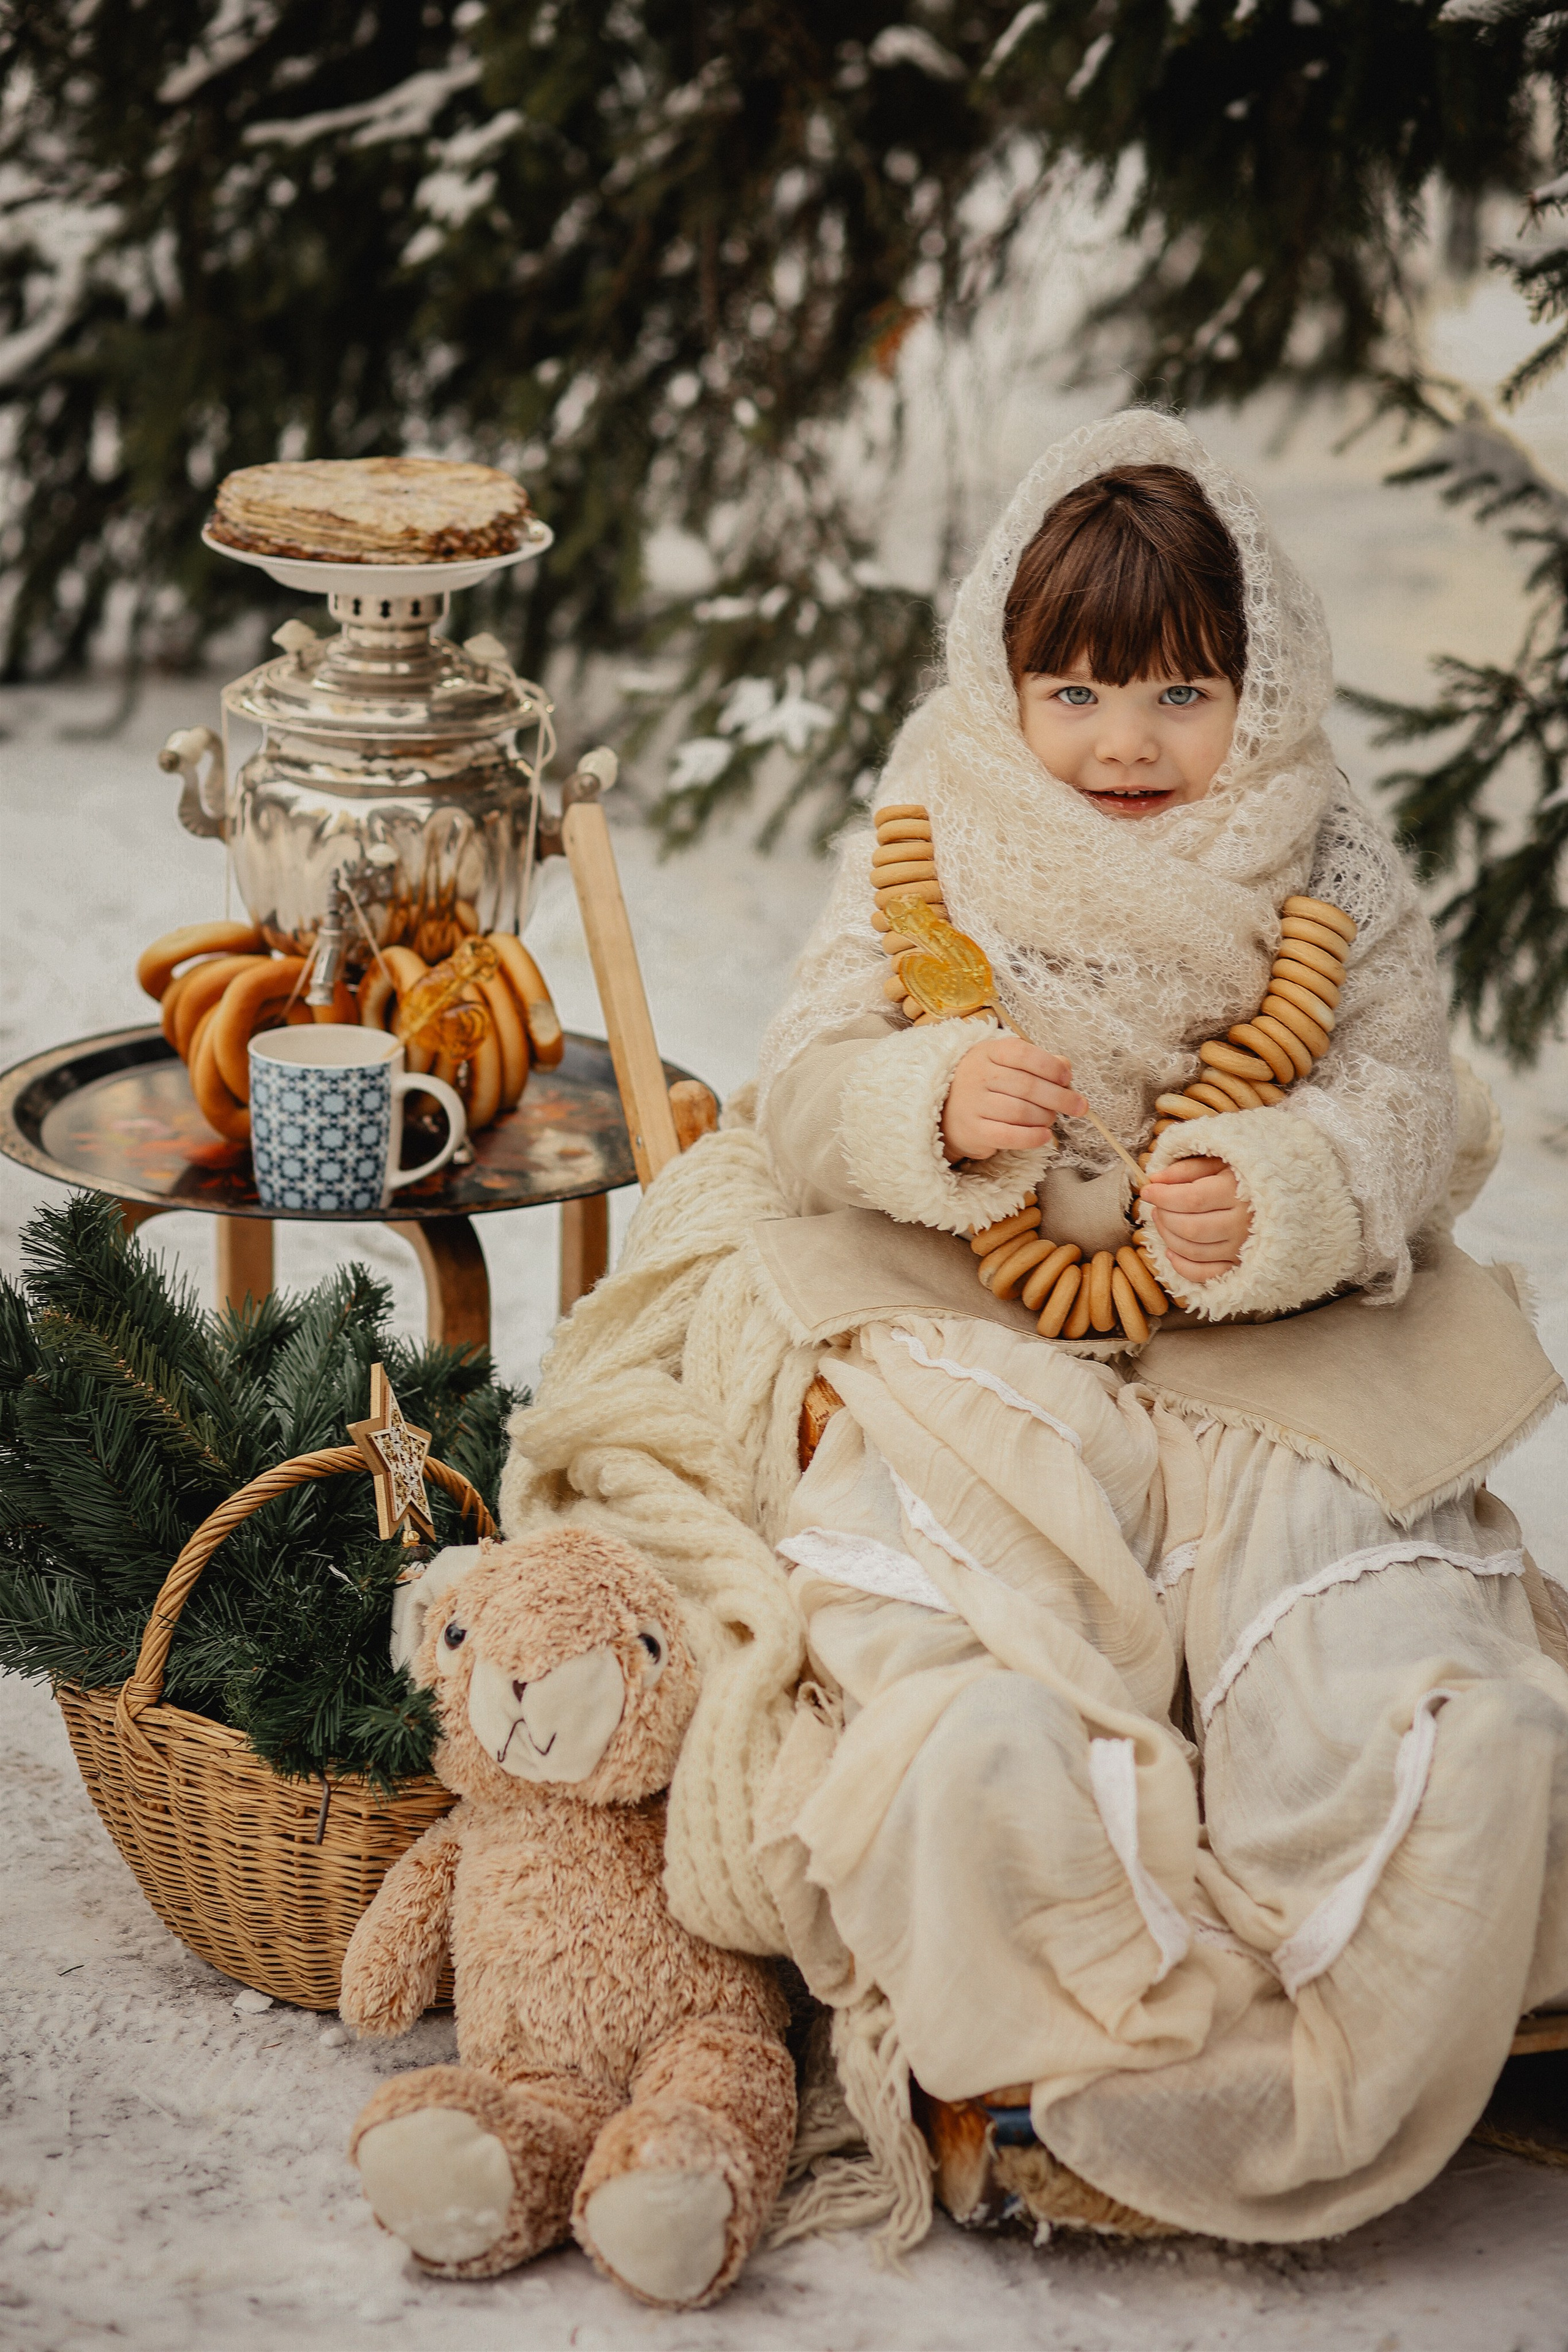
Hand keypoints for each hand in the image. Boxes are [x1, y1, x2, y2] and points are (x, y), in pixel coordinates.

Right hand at [941, 1034, 1085, 1161]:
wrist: (947, 1113)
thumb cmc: (985, 1087)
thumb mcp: (1005, 1064)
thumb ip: (1037, 1062)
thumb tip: (1065, 1066)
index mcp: (987, 1053)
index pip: (1023, 1054)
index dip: (1050, 1066)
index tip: (1067, 1079)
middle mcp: (978, 1076)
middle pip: (1027, 1086)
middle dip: (1060, 1098)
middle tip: (1078, 1106)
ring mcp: (973, 1104)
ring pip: (1021, 1111)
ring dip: (1045, 1117)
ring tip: (1050, 1118)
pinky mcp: (974, 1131)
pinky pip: (1010, 1136)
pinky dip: (1033, 1137)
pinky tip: (1045, 1136)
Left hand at [1140, 1156, 1251, 1285]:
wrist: (1284, 1197)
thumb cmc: (1245, 1176)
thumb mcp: (1219, 1162)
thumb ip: (1186, 1169)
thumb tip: (1154, 1180)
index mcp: (1237, 1192)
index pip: (1190, 1199)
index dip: (1163, 1197)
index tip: (1147, 1190)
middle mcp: (1241, 1224)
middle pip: (1190, 1228)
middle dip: (1164, 1217)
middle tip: (1156, 1205)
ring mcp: (1241, 1248)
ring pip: (1193, 1251)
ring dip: (1168, 1237)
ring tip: (1162, 1220)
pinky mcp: (1239, 1265)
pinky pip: (1205, 1274)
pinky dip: (1182, 1266)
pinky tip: (1171, 1251)